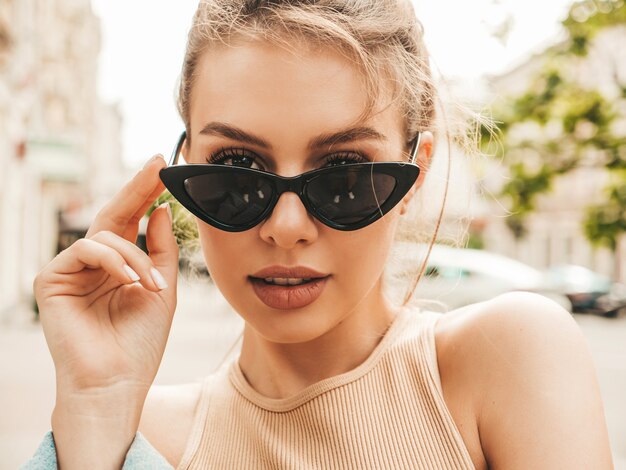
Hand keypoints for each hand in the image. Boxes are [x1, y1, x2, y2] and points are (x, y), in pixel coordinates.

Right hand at [33, 155, 178, 467]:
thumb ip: (161, 250)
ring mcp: (71, 271)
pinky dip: (115, 261)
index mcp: (118, 267)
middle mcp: (93, 265)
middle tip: (158, 164)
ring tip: (151, 286)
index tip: (164, 167)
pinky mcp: (51, 279)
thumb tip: (160, 210)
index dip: (147, 195)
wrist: (117, 382)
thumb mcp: (163, 289)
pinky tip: (131, 281)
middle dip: (139, 189)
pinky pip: (86, 250)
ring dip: (136, 257)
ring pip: (106, 236)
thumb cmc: (141, 342)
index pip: (132, 223)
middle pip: (114, 215)